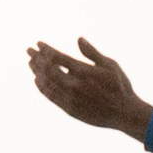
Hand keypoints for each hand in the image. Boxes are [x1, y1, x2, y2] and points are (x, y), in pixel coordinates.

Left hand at [28, 32, 147, 136]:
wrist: (124, 114)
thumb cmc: (120, 86)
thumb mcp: (110, 65)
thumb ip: (92, 52)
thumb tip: (78, 39)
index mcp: (82, 71)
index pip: (56, 57)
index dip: (45, 49)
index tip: (38, 43)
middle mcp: (73, 85)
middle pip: (47, 69)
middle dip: (36, 58)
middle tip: (28, 51)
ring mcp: (70, 99)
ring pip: (47, 83)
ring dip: (37, 72)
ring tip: (31, 63)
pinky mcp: (70, 110)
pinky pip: (51, 97)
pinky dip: (42, 88)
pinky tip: (37, 80)